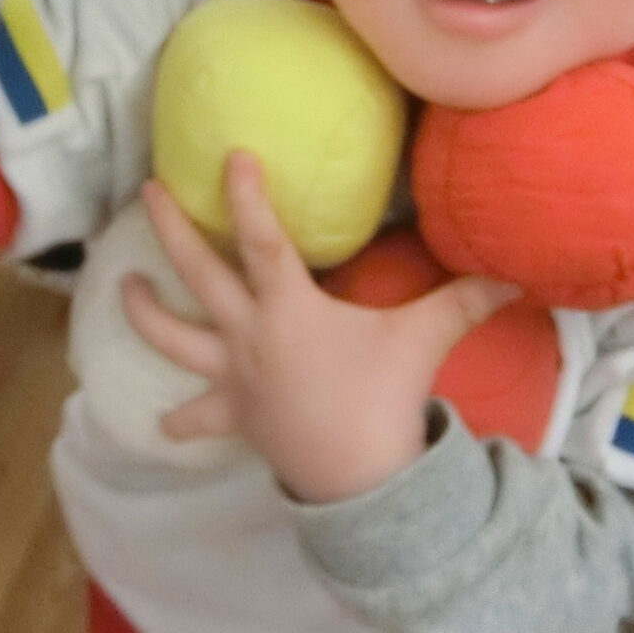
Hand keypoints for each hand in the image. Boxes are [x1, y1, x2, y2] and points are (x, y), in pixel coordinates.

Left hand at [121, 154, 518, 505]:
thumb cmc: (383, 398)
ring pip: (172, 339)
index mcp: (288, 306)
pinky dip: (178, 419)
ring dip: (144, 311)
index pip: (261, 238)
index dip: (245, 195)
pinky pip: (197, 418)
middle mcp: (248, 334)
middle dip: (169, 228)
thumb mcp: (422, 339)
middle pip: (197, 272)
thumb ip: (462, 300)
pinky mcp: (234, 417)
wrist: (357, 478)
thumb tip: (514, 274)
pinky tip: (157, 422)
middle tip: (147, 192)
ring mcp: (234, 377)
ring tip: (120, 289)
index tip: (230, 154)